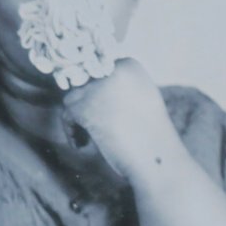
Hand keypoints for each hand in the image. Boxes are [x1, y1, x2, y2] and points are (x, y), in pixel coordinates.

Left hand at [63, 59, 177, 178]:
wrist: (158, 159)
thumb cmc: (151, 137)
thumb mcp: (139, 101)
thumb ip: (116, 90)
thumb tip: (83, 88)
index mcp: (130, 65)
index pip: (99, 73)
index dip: (99, 97)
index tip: (109, 118)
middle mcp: (114, 69)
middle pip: (83, 84)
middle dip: (88, 107)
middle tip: (102, 130)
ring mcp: (99, 86)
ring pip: (73, 98)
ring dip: (79, 119)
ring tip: (92, 138)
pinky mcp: (85, 105)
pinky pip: (67, 115)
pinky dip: (72, 131)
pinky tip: (85, 145)